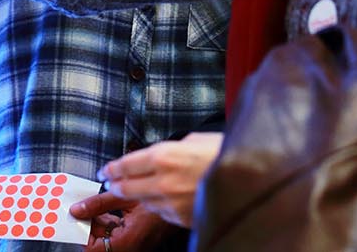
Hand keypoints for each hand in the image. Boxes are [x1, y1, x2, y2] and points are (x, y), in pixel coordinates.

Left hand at [73, 193, 176, 251]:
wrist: (182, 199)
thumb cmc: (160, 197)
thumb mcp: (125, 196)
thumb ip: (98, 204)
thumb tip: (77, 209)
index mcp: (127, 241)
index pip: (91, 248)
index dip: (81, 232)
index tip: (74, 217)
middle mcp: (130, 248)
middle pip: (97, 244)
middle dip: (87, 225)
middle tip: (80, 207)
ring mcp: (132, 245)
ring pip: (104, 239)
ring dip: (97, 222)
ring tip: (93, 203)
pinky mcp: (135, 239)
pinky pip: (114, 235)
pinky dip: (107, 222)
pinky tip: (107, 206)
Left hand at [91, 132, 222, 227]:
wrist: (250, 177)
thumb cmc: (227, 153)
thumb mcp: (197, 139)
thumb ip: (174, 147)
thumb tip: (164, 152)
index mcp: (165, 156)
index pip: (127, 164)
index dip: (113, 168)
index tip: (106, 169)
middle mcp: (164, 181)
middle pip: (128, 186)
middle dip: (117, 184)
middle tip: (111, 182)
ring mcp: (172, 202)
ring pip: (144, 201)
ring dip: (138, 195)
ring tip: (138, 189)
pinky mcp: (183, 218)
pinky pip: (163, 212)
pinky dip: (159, 205)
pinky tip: (163, 199)